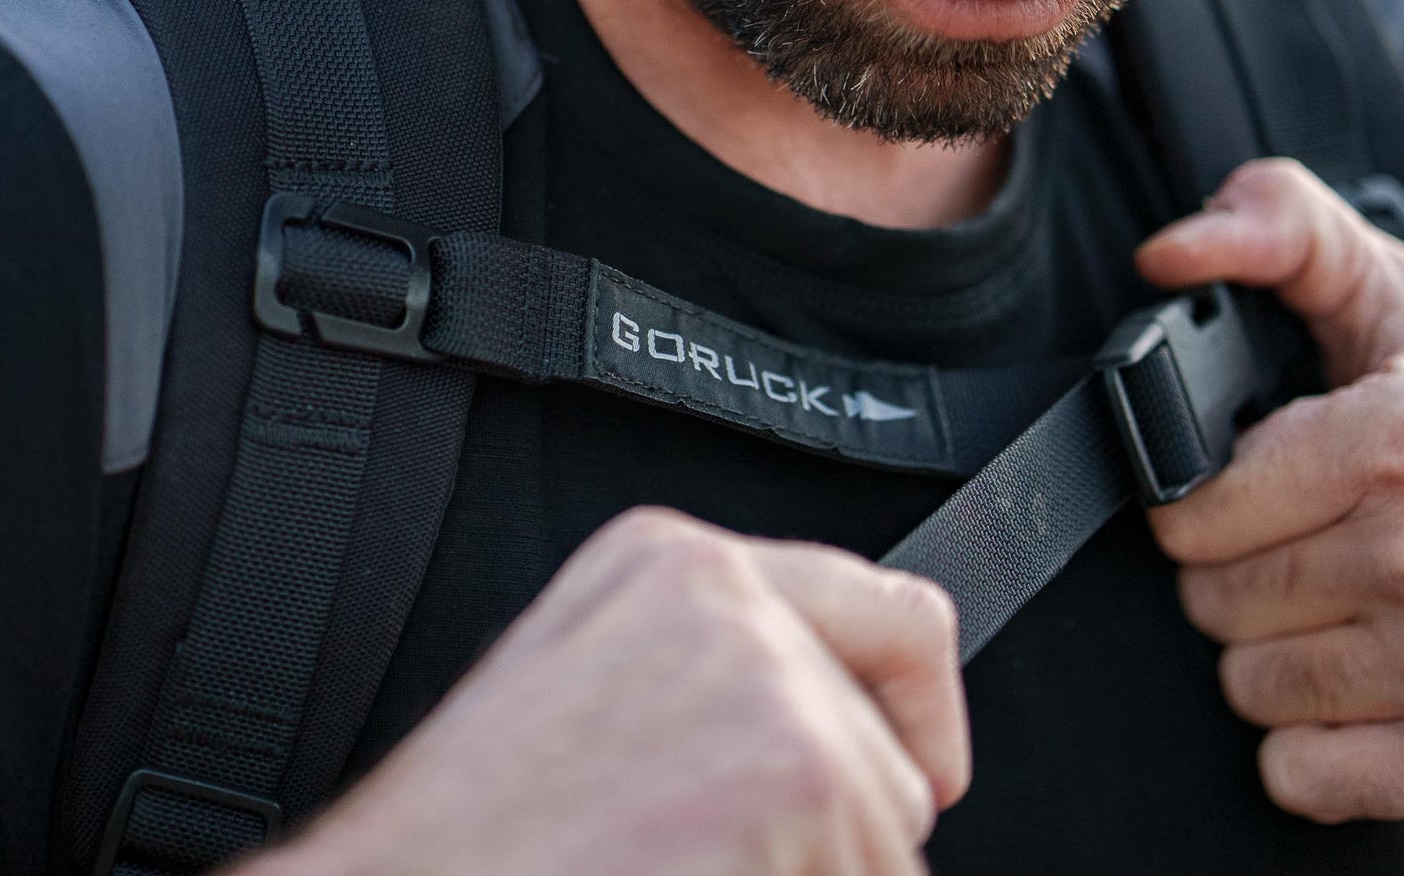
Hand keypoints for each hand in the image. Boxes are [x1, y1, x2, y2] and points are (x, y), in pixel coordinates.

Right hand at [243, 508, 967, 875]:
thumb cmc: (482, 831)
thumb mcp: (598, 685)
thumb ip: (719, 663)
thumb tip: (846, 718)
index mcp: (674, 559)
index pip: (887, 608)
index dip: (916, 707)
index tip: (921, 765)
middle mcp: (725, 589)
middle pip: (889, 748)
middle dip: (839, 831)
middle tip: (712, 850)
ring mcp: (762, 671)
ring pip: (889, 833)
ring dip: (809, 875)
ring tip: (676, 865)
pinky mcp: (792, 766)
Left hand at [1137, 157, 1403, 823]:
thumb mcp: (1382, 279)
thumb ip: (1273, 227)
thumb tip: (1166, 255)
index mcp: (1396, 444)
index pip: (1196, 514)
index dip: (1192, 500)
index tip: (1229, 487)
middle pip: (1215, 601)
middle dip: (1225, 570)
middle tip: (1286, 538)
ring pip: (1254, 688)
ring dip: (1264, 650)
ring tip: (1325, 599)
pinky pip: (1313, 781)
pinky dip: (1308, 750)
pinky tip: (1347, 682)